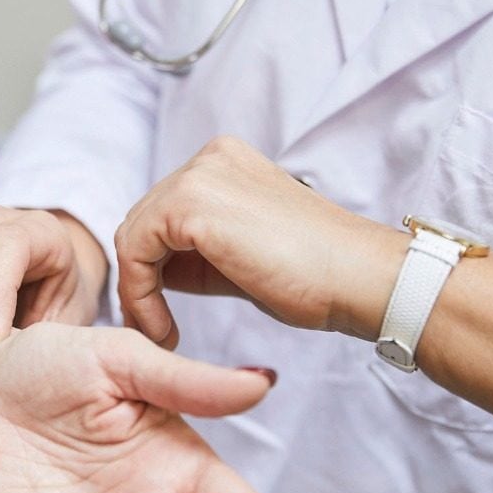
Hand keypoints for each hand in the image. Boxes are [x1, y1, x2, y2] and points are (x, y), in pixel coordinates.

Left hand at [115, 136, 401, 347]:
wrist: (359, 278)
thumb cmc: (315, 276)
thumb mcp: (241, 257)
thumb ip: (197, 254)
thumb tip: (154, 271)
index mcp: (224, 162)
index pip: (162, 212)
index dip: (150, 267)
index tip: (159, 316)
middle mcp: (209, 158)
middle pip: (142, 221)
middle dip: (140, 279)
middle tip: (154, 330)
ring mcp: (200, 175)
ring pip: (132, 236)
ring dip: (137, 292)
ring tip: (160, 335)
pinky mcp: (192, 204)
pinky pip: (135, 250)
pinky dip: (139, 294)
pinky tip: (163, 328)